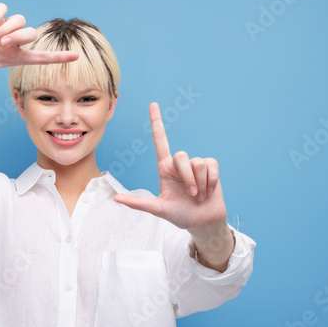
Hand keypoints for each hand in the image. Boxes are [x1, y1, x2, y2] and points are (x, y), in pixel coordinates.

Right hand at [0, 3, 79, 119]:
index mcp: (12, 57)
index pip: (40, 57)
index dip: (58, 57)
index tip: (77, 57)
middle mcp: (11, 42)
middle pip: (30, 34)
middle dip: (17, 36)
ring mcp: (3, 27)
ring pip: (19, 20)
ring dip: (7, 27)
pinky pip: (3, 9)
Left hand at [112, 102, 228, 231]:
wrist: (202, 222)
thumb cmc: (180, 214)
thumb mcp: (159, 209)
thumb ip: (138, 204)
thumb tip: (116, 200)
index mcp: (165, 169)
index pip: (160, 141)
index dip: (157, 122)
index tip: (153, 105)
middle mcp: (180, 164)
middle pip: (182, 156)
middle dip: (188, 178)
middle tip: (191, 195)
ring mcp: (196, 165)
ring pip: (198, 163)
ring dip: (200, 184)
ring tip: (199, 196)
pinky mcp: (211, 168)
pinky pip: (211, 165)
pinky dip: (211, 181)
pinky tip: (209, 191)